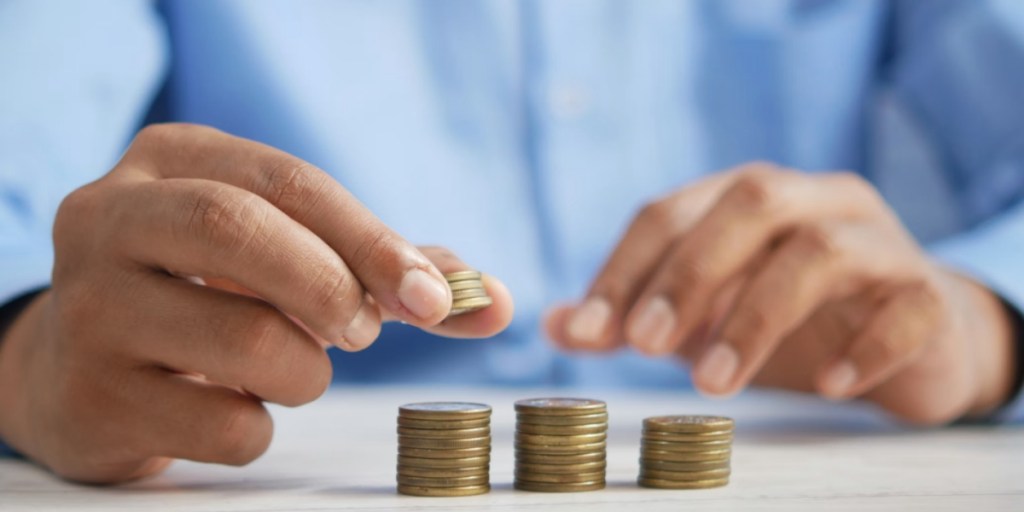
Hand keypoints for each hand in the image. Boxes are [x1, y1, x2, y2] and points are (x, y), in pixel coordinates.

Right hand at [0, 124, 512, 482]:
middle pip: (240, 230)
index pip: (289, 182)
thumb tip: (494, 301)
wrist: (80, 368)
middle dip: (332, 287)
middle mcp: (111, 218)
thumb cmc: (208, 295)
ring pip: (244, 340)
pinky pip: (222, 424)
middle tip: (363, 331)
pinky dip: (260, 427)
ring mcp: (88, 308)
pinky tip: (234, 407)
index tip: (433, 298)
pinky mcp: (90, 397)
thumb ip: (386, 270)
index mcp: (171, 161)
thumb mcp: (281, 253)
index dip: (372, 240)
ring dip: (305, 371)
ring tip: (291, 368)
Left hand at [547, 163, 1015, 424]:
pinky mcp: (928, 294)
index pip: (671, 211)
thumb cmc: (793, 319)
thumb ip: (633, 316)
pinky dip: (863, 346)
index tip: (586, 331)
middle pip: (749, 203)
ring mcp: (878, 241)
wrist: (913, 338)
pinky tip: (827, 385)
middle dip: (688, 274)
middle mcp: (814, 201)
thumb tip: (553, 325)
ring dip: (756, 316)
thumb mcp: (703, 316)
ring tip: (714, 384)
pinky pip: (905, 307)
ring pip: (821, 250)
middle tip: (644, 345)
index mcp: (748, 197)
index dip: (623, 268)